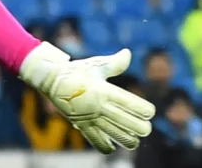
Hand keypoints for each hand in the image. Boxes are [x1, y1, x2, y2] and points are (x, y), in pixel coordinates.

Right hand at [19, 43, 154, 152]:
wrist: (51, 80)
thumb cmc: (77, 70)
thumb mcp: (96, 65)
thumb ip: (115, 64)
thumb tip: (127, 53)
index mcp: (105, 91)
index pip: (132, 104)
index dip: (145, 110)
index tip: (150, 112)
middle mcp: (99, 106)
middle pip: (129, 123)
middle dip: (142, 128)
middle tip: (146, 128)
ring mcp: (90, 118)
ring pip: (116, 136)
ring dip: (129, 140)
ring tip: (134, 139)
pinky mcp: (82, 126)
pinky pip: (97, 142)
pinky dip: (107, 147)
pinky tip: (113, 146)